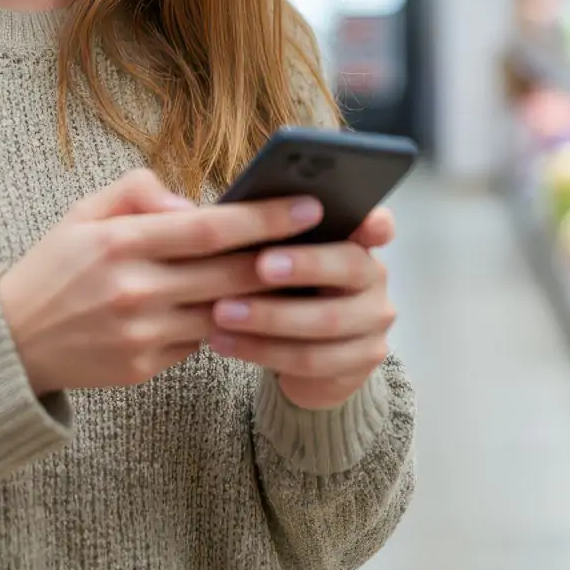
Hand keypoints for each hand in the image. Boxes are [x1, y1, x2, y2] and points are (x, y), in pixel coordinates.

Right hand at [0, 169, 325, 395]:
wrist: (12, 340)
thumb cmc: (56, 266)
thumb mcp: (83, 213)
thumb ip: (137, 192)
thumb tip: (191, 203)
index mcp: (120, 242)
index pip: (210, 228)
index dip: (264, 218)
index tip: (308, 207)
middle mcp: (135, 289)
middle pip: (230, 274)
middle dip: (284, 257)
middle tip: (327, 242)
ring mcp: (141, 334)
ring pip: (223, 314)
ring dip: (264, 298)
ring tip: (299, 278)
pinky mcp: (143, 367)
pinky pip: (199, 344)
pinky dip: (221, 326)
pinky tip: (243, 312)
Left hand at [209, 207, 396, 410]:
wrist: (294, 352)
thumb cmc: (273, 285)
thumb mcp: (266, 252)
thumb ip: (248, 226)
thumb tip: (191, 209)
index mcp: (355, 236)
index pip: (377, 222)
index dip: (371, 220)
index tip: (349, 215)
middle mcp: (373, 275)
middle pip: (348, 267)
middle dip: (303, 265)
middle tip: (259, 266)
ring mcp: (373, 320)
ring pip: (327, 321)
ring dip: (270, 318)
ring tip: (221, 313)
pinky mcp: (362, 360)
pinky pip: (313, 360)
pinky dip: (264, 351)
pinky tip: (224, 343)